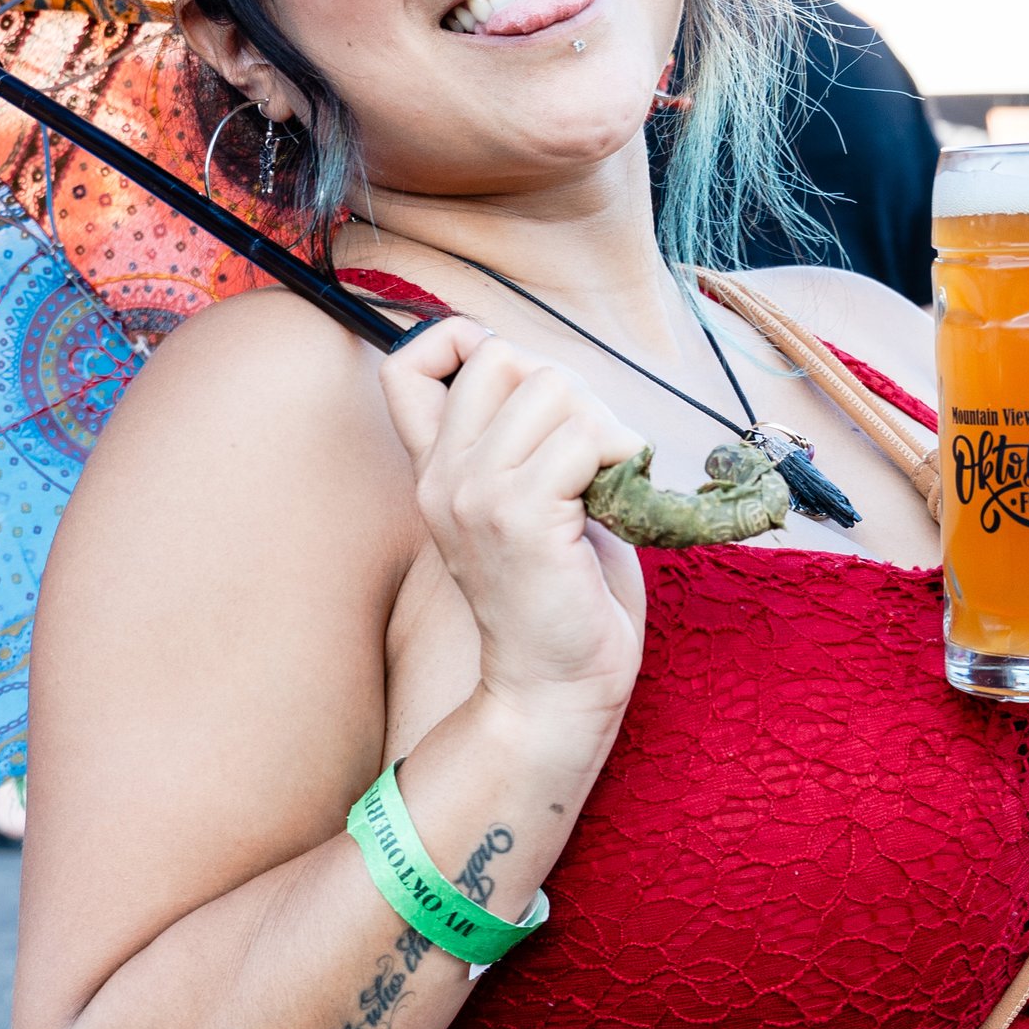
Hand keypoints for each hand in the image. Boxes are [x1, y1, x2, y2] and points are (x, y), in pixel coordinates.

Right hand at [377, 317, 648, 729]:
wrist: (554, 686)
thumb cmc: (559, 594)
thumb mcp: (523, 503)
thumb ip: (520, 440)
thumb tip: (555, 376)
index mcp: (436, 470)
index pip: (408, 362)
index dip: (462, 342)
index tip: (518, 389)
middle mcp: (444, 477)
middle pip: (503, 358)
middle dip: (567, 390)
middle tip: (589, 454)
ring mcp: (477, 496)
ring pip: (553, 388)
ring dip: (600, 425)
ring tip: (605, 481)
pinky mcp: (522, 519)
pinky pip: (584, 438)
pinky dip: (620, 455)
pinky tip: (619, 496)